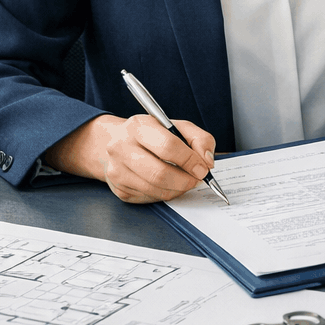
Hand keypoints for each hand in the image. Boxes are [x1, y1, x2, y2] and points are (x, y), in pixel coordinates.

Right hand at [45, 114, 216, 202]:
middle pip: (159, 173)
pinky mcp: (119, 188)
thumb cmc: (152, 134)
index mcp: (139, 126)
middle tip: (197, 179)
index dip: (190, 160)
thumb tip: (207, 161)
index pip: (168, 146)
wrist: (117, 142)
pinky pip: (149, 197)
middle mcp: (121, 147)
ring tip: (185, 181)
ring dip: (178, 189)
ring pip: (155, 189)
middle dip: (185, 180)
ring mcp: (117, 170)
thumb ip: (199, 138)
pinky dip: (165, 194)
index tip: (203, 168)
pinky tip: (168, 184)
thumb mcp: (176, 126)